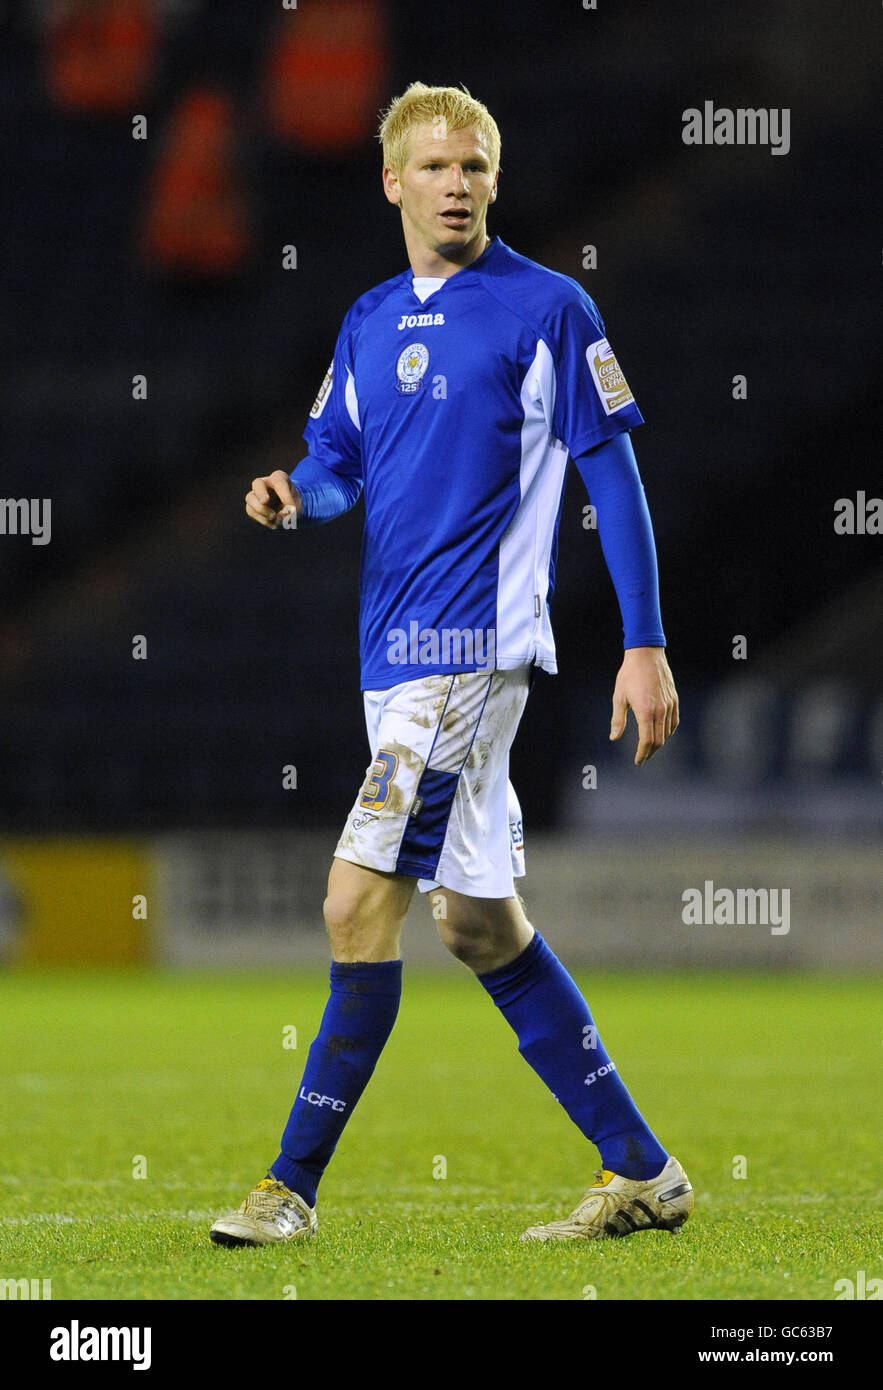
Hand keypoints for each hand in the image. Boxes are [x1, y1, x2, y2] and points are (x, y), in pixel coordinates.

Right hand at [245, 469, 300, 528]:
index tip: (292, 508)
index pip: (279, 483)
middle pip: (257, 483)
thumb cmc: (293, 504)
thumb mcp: (297, 507)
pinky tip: (273, 524)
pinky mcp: (251, 506)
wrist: (289, 509)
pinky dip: (263, 520)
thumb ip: (289, 511)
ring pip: (250, 498)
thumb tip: (277, 516)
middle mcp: (265, 483)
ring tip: (274, 517)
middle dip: (261, 493)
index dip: (285, 497)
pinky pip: (251, 511)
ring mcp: (256, 494)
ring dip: (262, 510)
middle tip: (265, 501)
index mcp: (279, 478)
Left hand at [609, 646, 678, 764]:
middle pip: (659, 740)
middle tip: (643, 757)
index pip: (647, 740)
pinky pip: (674, 721)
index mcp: (645, 711)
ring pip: (667, 732)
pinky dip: (669, 731)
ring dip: (660, 743)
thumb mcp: (619, 697)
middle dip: (650, 752)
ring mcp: (669, 705)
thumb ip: (618, 720)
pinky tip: (662, 734)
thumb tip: (614, 738)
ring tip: (650, 747)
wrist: (646, 655)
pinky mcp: (674, 699)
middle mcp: (660, 710)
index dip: (642, 753)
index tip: (638, 761)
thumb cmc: (629, 675)